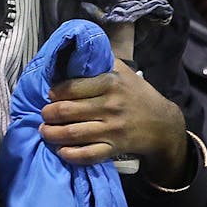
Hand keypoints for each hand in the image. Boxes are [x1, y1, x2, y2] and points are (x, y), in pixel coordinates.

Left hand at [40, 61, 187, 184]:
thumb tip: (76, 51)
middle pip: (67, 111)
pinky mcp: (114, 148)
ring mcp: (112, 129)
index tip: (51, 94)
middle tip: (44, 113)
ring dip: (52, 134)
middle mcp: (110, 105)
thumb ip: (102, 62)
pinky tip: (62, 151)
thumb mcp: (123, 72)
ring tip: (45, 130)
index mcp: (111, 83)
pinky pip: (88, 155)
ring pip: (72, 134)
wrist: (162, 123)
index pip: (72, 87)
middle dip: (48, 113)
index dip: (55, 92)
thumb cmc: (138, 94)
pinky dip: (71, 155)